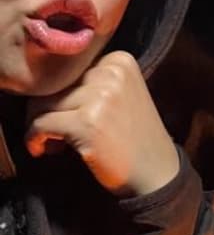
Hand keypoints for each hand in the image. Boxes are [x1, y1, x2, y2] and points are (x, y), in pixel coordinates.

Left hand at [25, 51, 178, 196]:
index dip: (61, 92)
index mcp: (120, 61)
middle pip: (53, 84)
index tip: (68, 114)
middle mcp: (111, 73)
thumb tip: (42, 83)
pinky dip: (35, 139)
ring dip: (40, 125)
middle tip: (57, 134)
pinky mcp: (87, 123)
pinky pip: (40, 124)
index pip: (68, 68)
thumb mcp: (123, 95)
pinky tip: (44, 150)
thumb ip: (93, 81)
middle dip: (48, 109)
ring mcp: (100, 97)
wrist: (157, 173)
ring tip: (56, 143)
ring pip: (41, 103)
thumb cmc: (134, 138)